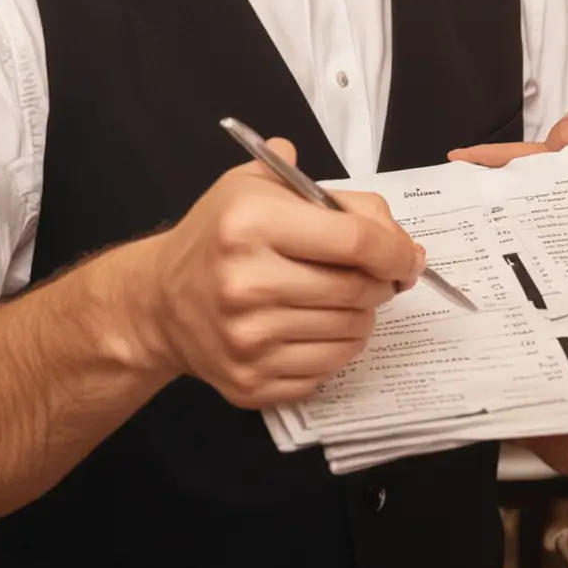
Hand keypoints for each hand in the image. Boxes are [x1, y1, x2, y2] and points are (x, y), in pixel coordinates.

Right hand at [143, 139, 421, 408]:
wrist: (159, 299)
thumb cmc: (219, 234)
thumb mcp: (259, 185)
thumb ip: (327, 192)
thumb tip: (390, 230)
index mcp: (251, 224)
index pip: (354, 241)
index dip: (395, 250)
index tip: (408, 257)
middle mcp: (246, 284)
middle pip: (357, 290)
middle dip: (382, 283)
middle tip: (379, 277)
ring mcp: (247, 340)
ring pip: (349, 334)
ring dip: (363, 316)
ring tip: (345, 300)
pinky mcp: (249, 382)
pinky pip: (326, 370)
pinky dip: (336, 349)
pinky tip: (317, 328)